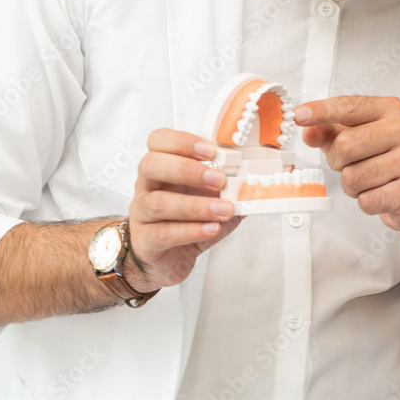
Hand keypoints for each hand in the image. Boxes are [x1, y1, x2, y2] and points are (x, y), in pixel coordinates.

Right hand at [127, 129, 239, 291]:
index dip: (182, 141)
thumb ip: (231, 186)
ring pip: (157, 203)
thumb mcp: (212, 198)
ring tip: (224, 210)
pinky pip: (163, 233)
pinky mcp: (145, 242)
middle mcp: (147, 187)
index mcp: (162, 168)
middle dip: (187, 169)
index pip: (158, 141)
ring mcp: (141, 214)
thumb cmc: (189, 221)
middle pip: (151, 165)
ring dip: (195, 205)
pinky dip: (191, 230)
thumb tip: (259, 180)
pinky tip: (211, 228)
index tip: (210, 151)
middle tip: (219, 180)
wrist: (169, 258)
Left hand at [296, 96, 399, 232]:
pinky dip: (366, 202)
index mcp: (390, 110)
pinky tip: (381, 194)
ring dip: (353, 186)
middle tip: (353, 165)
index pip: (349, 106)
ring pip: (353, 177)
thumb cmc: (384, 159)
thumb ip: (329, 132)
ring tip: (371, 181)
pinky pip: (367, 200)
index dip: (320, 111)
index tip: (298, 116)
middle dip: (338, 162)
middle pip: (345, 145)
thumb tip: (309, 131)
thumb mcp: (356, 138)